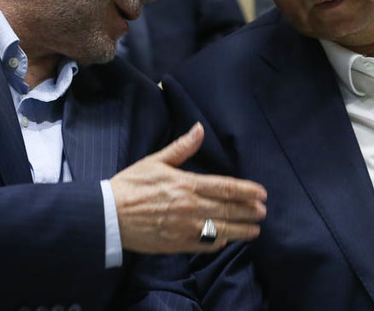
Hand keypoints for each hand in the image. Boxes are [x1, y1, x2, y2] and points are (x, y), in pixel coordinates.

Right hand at [110, 122, 266, 253]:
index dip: (246, 191)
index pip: (225, 188)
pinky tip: (228, 240)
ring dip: (241, 230)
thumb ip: (182, 148)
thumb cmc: (131, 185)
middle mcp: (190, 207)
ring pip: (221, 229)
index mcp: (186, 184)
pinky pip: (205, 244)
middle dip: (249, 211)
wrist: (109, 215)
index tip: (262, 193)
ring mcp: (186, 228)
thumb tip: (199, 129)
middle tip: (264, 212)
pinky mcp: (177, 244)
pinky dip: (220, 242)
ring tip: (255, 230)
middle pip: (228, 210)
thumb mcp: (155, 161)